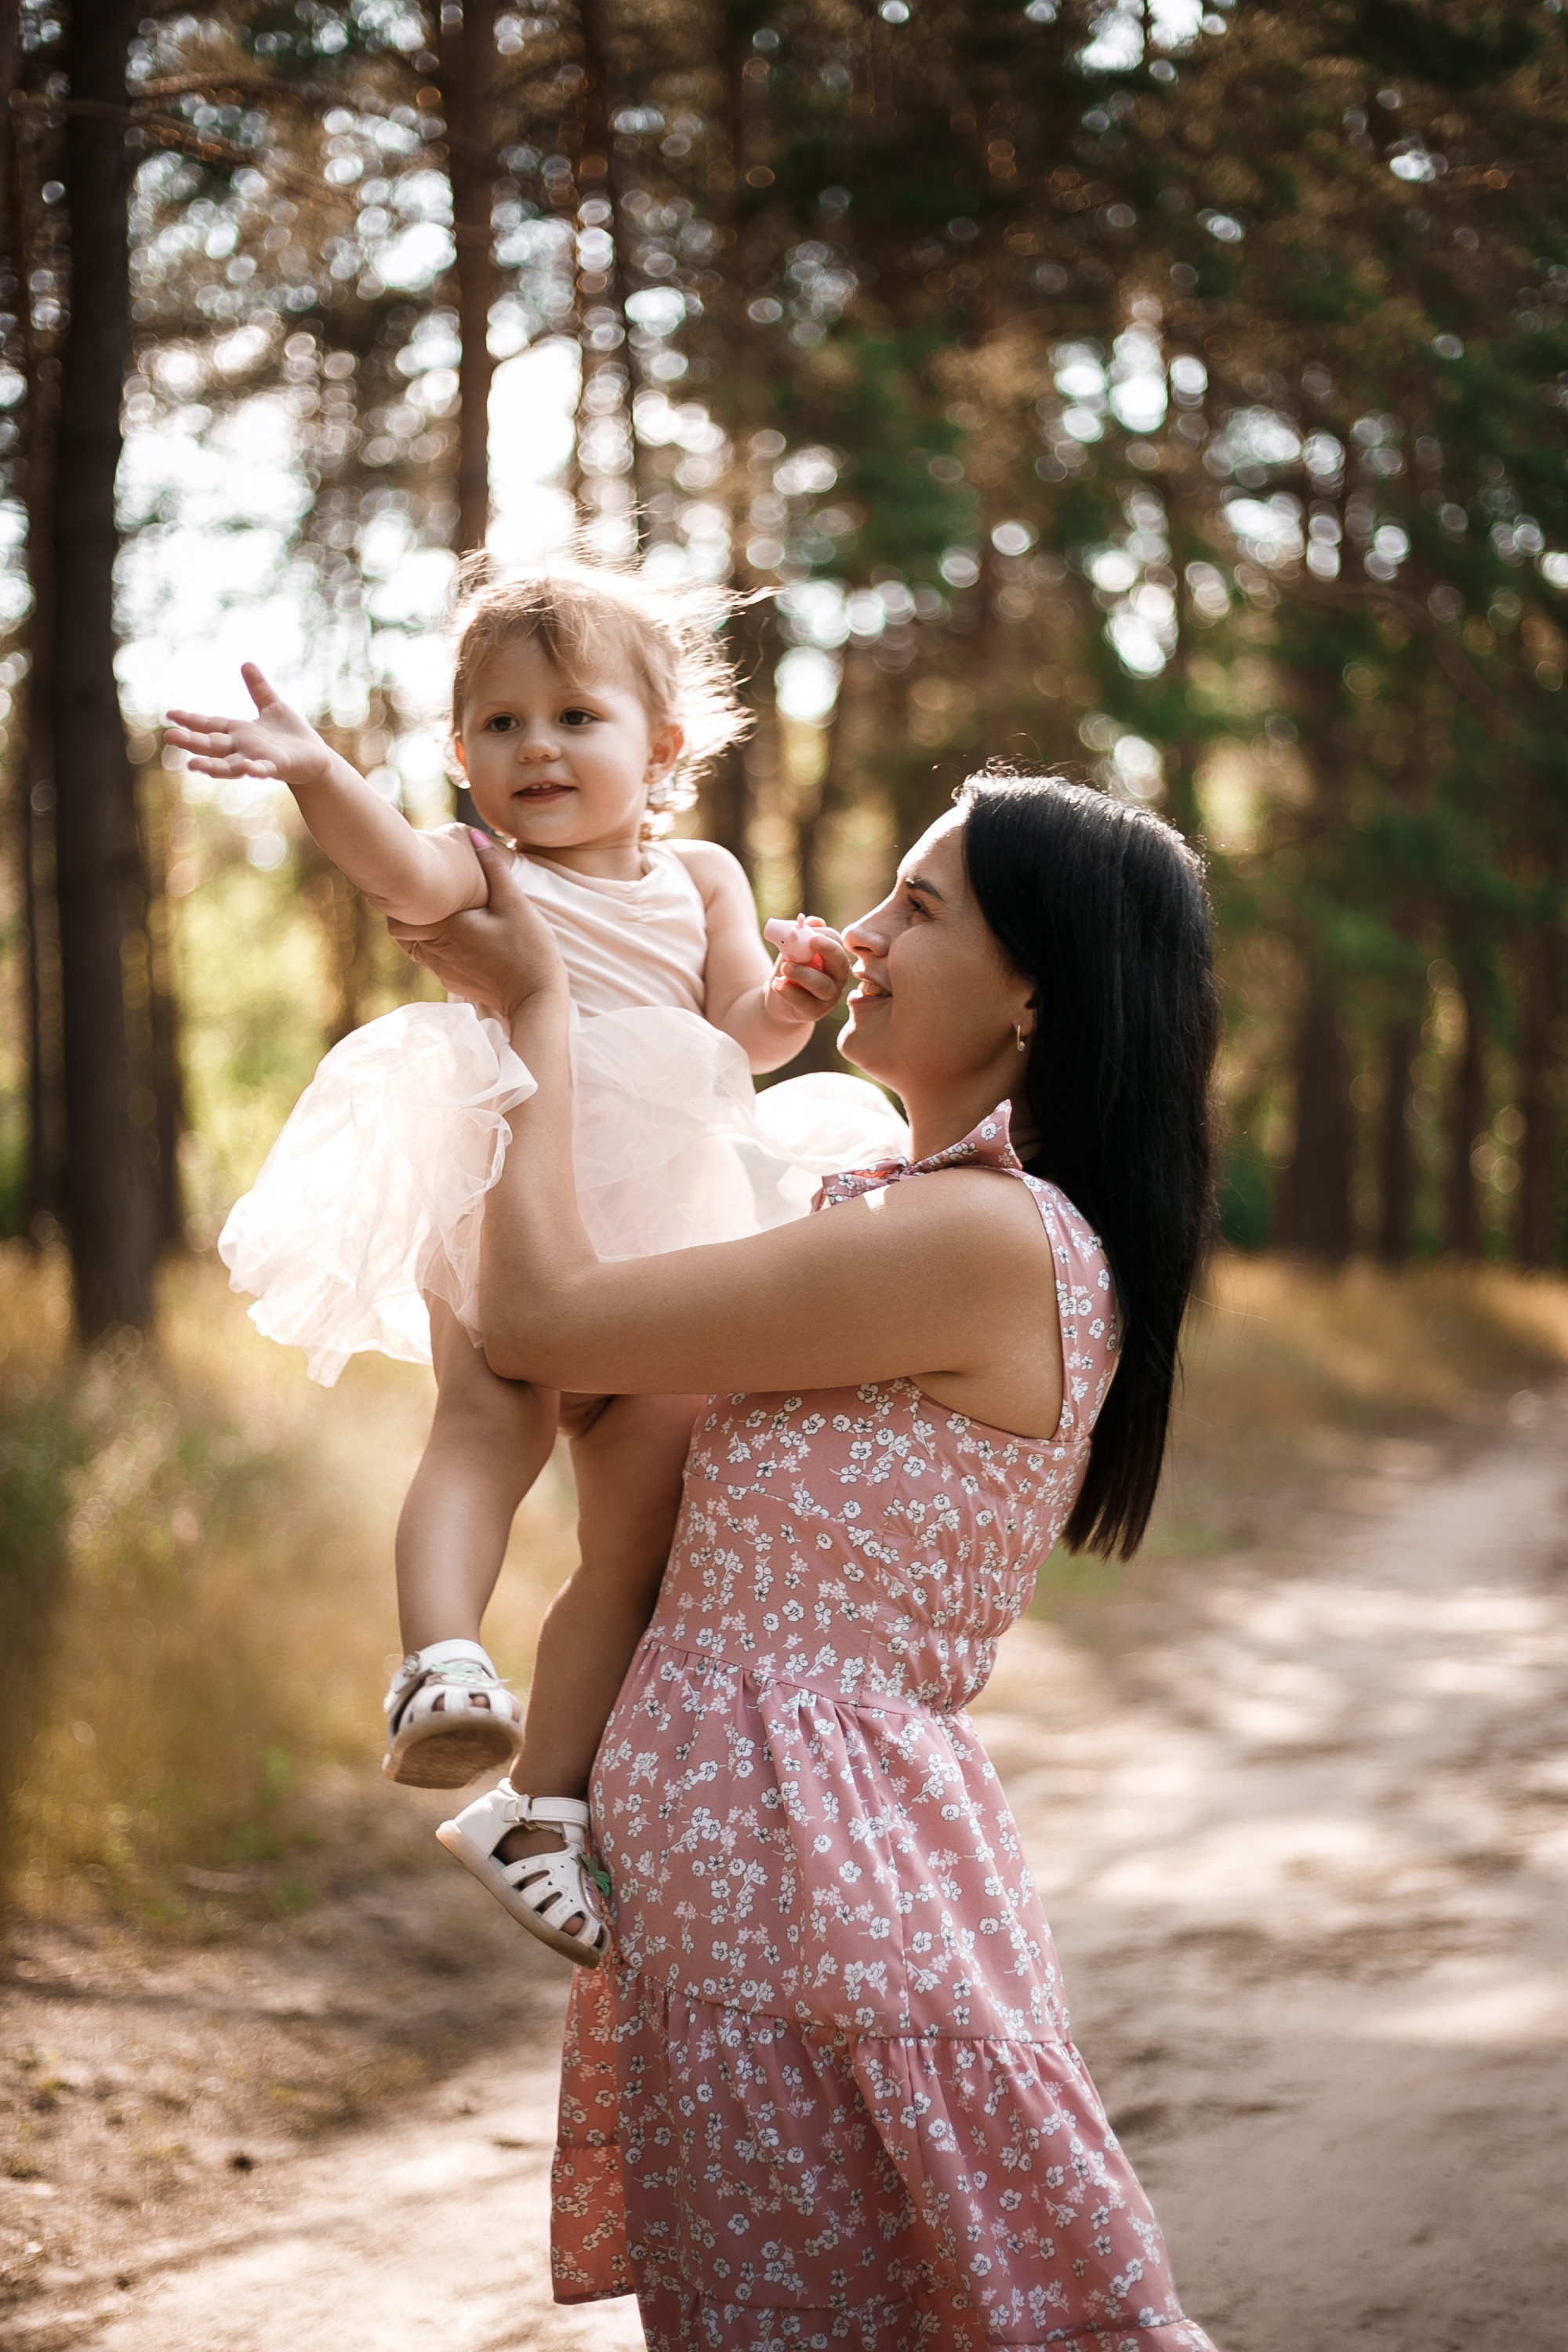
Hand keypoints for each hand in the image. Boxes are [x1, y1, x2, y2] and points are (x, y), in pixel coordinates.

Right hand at [165, 663, 334, 792]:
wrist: (316, 758)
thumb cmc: (292, 736)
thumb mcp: (273, 707)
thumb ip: (258, 689)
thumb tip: (246, 663)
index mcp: (239, 732)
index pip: (210, 725)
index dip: (191, 720)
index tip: (170, 714)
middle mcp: (243, 748)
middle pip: (212, 745)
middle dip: (191, 742)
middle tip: (169, 737)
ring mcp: (257, 759)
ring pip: (229, 765)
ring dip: (212, 766)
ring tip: (192, 766)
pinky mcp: (276, 767)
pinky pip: (263, 769)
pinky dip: (254, 769)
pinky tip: (246, 768)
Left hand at [388, 833, 566, 1021]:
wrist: (536, 1001)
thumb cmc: (528, 951)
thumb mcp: (514, 904)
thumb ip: (493, 868)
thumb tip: (473, 833)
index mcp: (446, 926)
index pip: (399, 914)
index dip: (402, 898)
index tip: (415, 885)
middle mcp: (435, 950)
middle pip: (404, 928)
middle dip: (414, 911)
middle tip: (430, 894)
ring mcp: (442, 969)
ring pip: (418, 944)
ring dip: (428, 929)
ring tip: (449, 914)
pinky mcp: (453, 981)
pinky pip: (434, 958)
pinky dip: (441, 946)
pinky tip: (464, 937)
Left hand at [761, 914, 852, 1026]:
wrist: (780, 993)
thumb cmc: (791, 966)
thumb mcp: (794, 948)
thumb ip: (802, 934)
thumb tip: (811, 920)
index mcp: (835, 959)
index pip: (837, 945)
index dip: (827, 938)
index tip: (812, 933)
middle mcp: (838, 978)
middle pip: (840, 964)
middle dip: (828, 951)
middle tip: (811, 941)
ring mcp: (829, 998)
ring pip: (823, 986)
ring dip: (803, 974)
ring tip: (784, 968)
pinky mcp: (814, 1012)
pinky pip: (805, 1003)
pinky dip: (789, 992)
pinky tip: (777, 984)